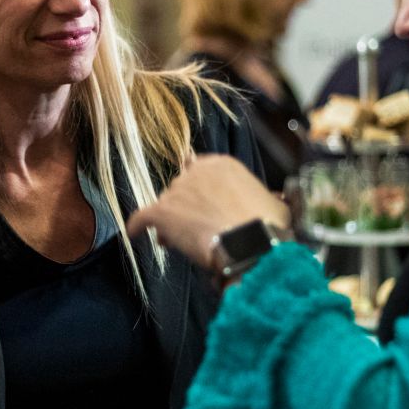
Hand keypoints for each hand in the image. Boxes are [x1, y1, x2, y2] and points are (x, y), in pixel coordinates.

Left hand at [128, 155, 289, 270]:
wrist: (251, 244)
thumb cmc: (266, 226)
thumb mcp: (273, 202)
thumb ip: (263, 197)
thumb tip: (272, 201)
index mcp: (222, 164)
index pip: (201, 174)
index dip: (201, 195)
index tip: (205, 209)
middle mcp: (196, 172)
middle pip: (181, 190)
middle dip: (185, 210)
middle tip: (194, 230)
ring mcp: (177, 191)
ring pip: (165, 206)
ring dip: (169, 224)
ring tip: (178, 243)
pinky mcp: (162, 213)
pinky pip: (141, 218)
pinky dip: (136, 226)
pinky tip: (135, 233)